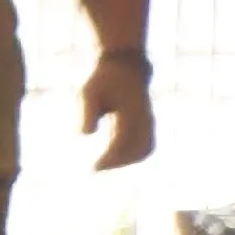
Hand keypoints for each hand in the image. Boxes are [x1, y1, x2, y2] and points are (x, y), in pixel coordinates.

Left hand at [82, 52, 154, 174]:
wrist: (124, 66)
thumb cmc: (103, 79)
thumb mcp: (89, 92)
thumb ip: (88, 113)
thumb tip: (86, 134)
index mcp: (131, 110)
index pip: (123, 141)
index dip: (110, 157)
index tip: (94, 166)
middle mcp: (144, 117)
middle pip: (140, 149)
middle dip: (119, 162)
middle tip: (97, 167)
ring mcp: (149, 120)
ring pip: (146, 148)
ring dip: (127, 160)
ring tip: (104, 164)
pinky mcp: (148, 122)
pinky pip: (147, 143)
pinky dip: (133, 155)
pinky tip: (113, 158)